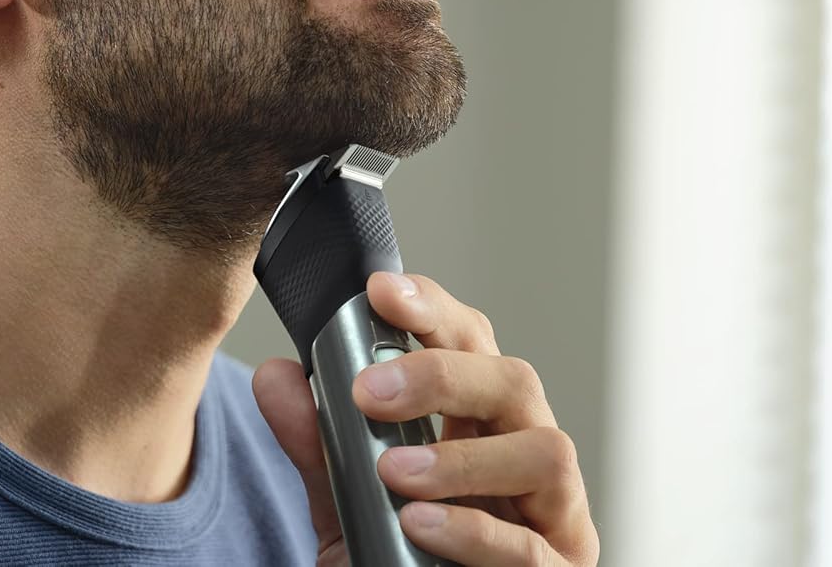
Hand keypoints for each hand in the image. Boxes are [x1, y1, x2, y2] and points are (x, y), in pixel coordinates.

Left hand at [252, 272, 598, 565]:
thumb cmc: (398, 560)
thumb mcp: (347, 503)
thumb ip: (319, 445)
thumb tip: (277, 377)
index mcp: (482, 425)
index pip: (472, 345)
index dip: (433, 310)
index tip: (380, 291)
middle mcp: (526, 457)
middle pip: (514, 382)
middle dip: (442, 375)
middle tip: (369, 390)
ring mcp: (554, 516)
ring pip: (546, 452)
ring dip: (462, 458)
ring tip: (393, 471)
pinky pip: (529, 546)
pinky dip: (472, 529)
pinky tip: (420, 524)